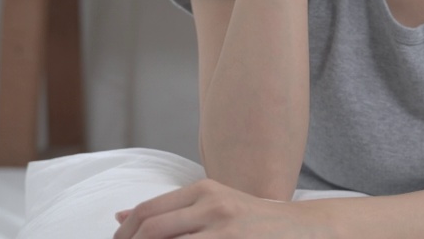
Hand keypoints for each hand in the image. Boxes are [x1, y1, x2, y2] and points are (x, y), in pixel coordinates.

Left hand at [113, 178, 333, 238]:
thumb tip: (120, 217)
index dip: (123, 235)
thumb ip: (172, 211)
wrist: (304, 229)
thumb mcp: (215, 206)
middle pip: (149, 230)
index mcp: (203, 190)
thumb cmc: (255, 224)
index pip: (146, 212)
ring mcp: (222, 227)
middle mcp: (210, 204)